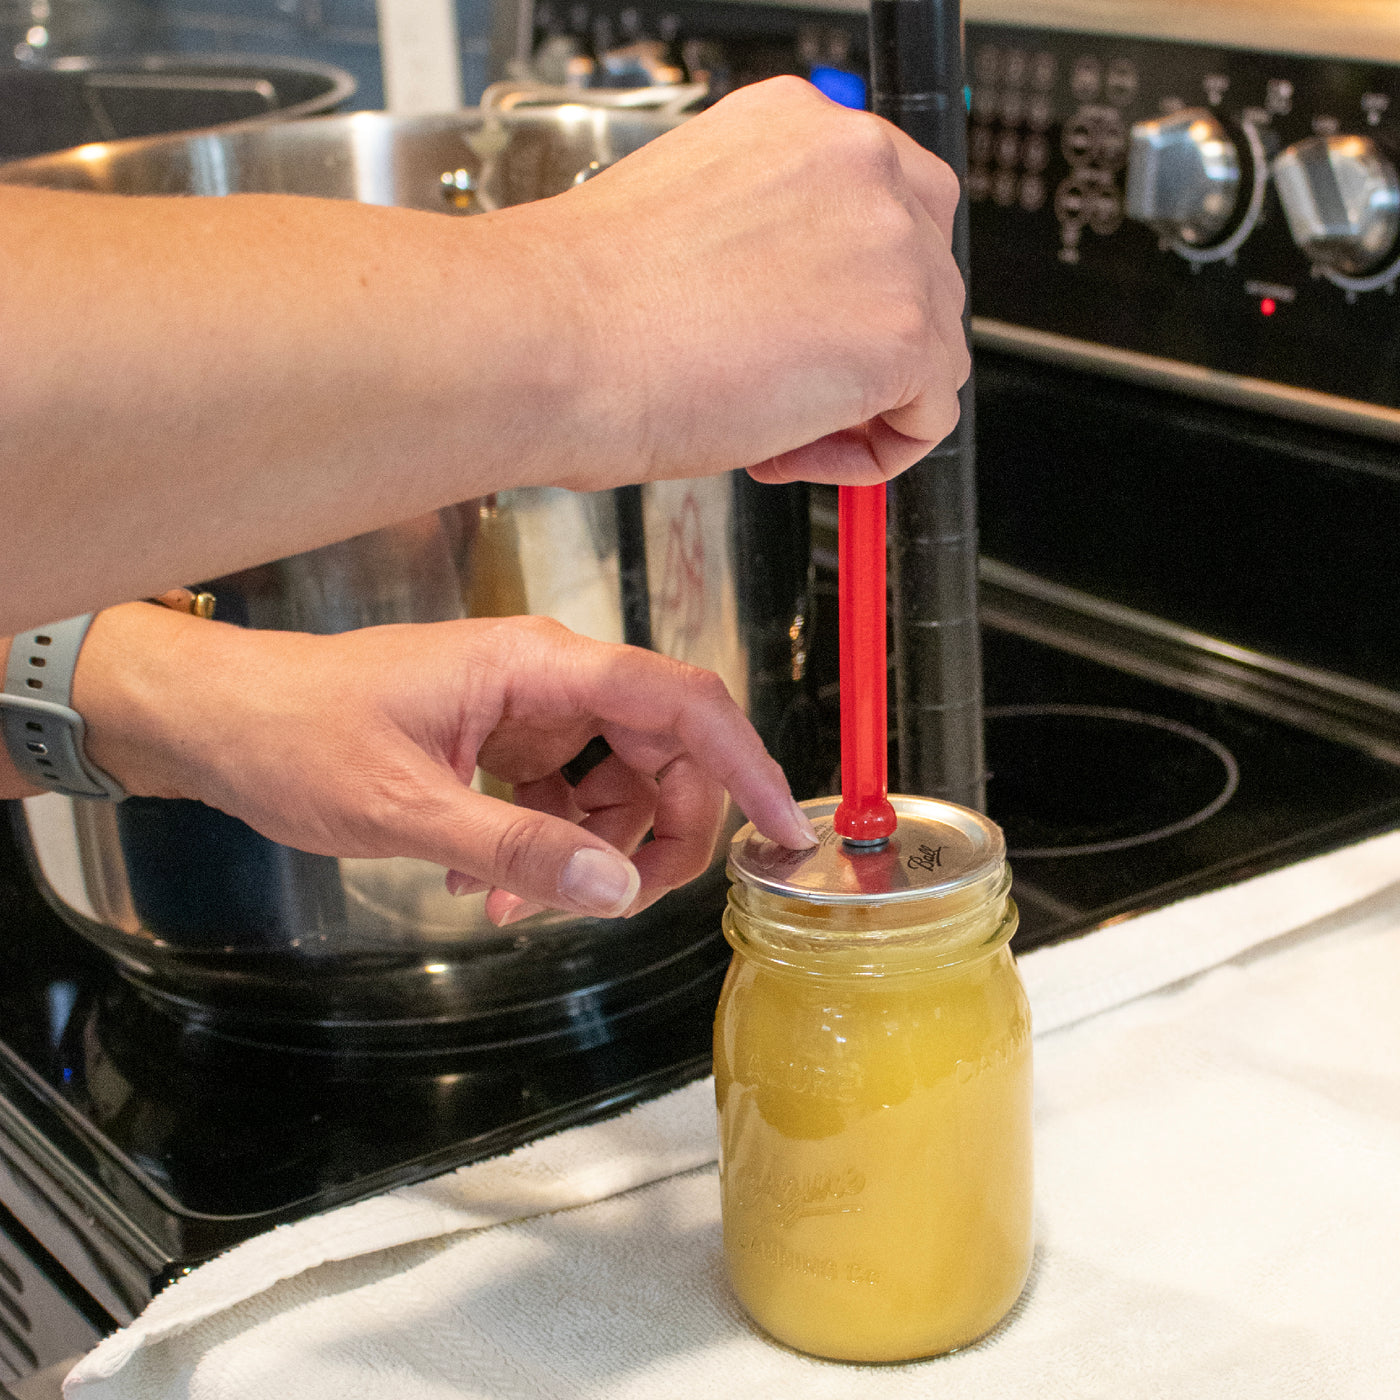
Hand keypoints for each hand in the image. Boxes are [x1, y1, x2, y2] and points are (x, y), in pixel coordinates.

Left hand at [71, 605, 817, 924]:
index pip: (678, 701)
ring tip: (506, 905)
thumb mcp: (403, 808)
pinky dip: (544, 846)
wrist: (221, 721)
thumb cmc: (296, 736)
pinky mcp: (503, 739)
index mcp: (537, 665)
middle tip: (622, 902)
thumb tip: (617, 889)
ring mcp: (526, 709)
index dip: (744, 763)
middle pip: (660, 751)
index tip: (781, 829)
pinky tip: (481, 885)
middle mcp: (547, 678)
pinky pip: (562, 796)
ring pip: (615, 782)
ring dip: (587, 852)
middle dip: (658, 834)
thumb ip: (515, 848)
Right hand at [519, 75, 970, 488]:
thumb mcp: (697, 225)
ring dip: (862, 407)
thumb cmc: (586, 302)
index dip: (853, 295)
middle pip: (923, 280)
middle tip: (786, 394)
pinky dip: (871, 456)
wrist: (553, 342)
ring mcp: (892, 244)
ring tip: (770, 426)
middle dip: (861, 354)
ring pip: (933, 351)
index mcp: (800, 124)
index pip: (887, 210)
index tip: (808, 337)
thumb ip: (771, 242)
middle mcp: (859, 163)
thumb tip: (800, 304)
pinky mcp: (904, 333)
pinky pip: (930, 419)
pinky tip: (790, 450)